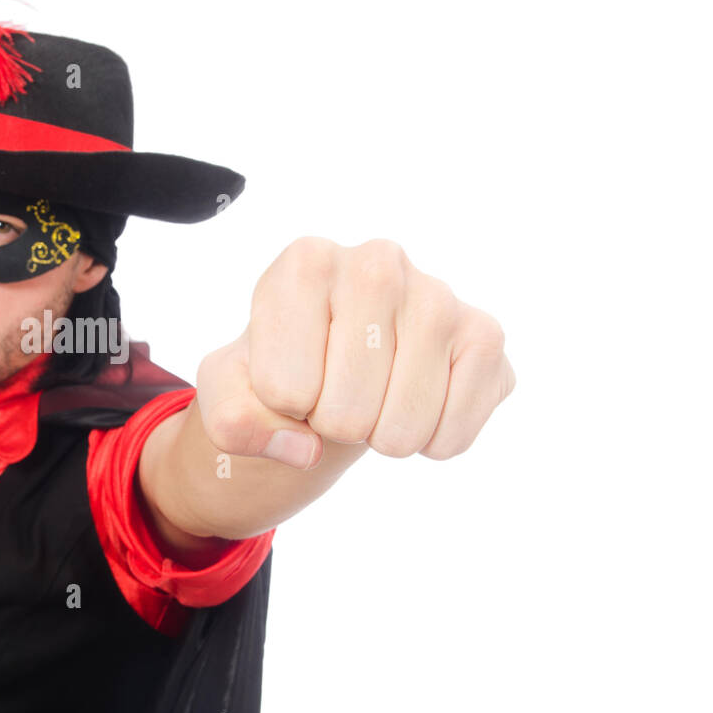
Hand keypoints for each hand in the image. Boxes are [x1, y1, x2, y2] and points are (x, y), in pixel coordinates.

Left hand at [197, 238, 514, 468]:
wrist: (336, 363)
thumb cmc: (276, 369)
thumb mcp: (226, 393)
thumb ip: (232, 423)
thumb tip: (306, 451)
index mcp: (304, 263)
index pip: (282, 388)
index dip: (281, 406)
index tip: (288, 376)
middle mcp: (378, 262)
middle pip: (345, 412)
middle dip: (331, 424)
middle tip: (333, 391)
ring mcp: (439, 296)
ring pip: (401, 428)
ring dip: (379, 437)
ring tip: (372, 396)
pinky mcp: (486, 338)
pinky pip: (452, 434)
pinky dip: (428, 443)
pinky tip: (413, 404)